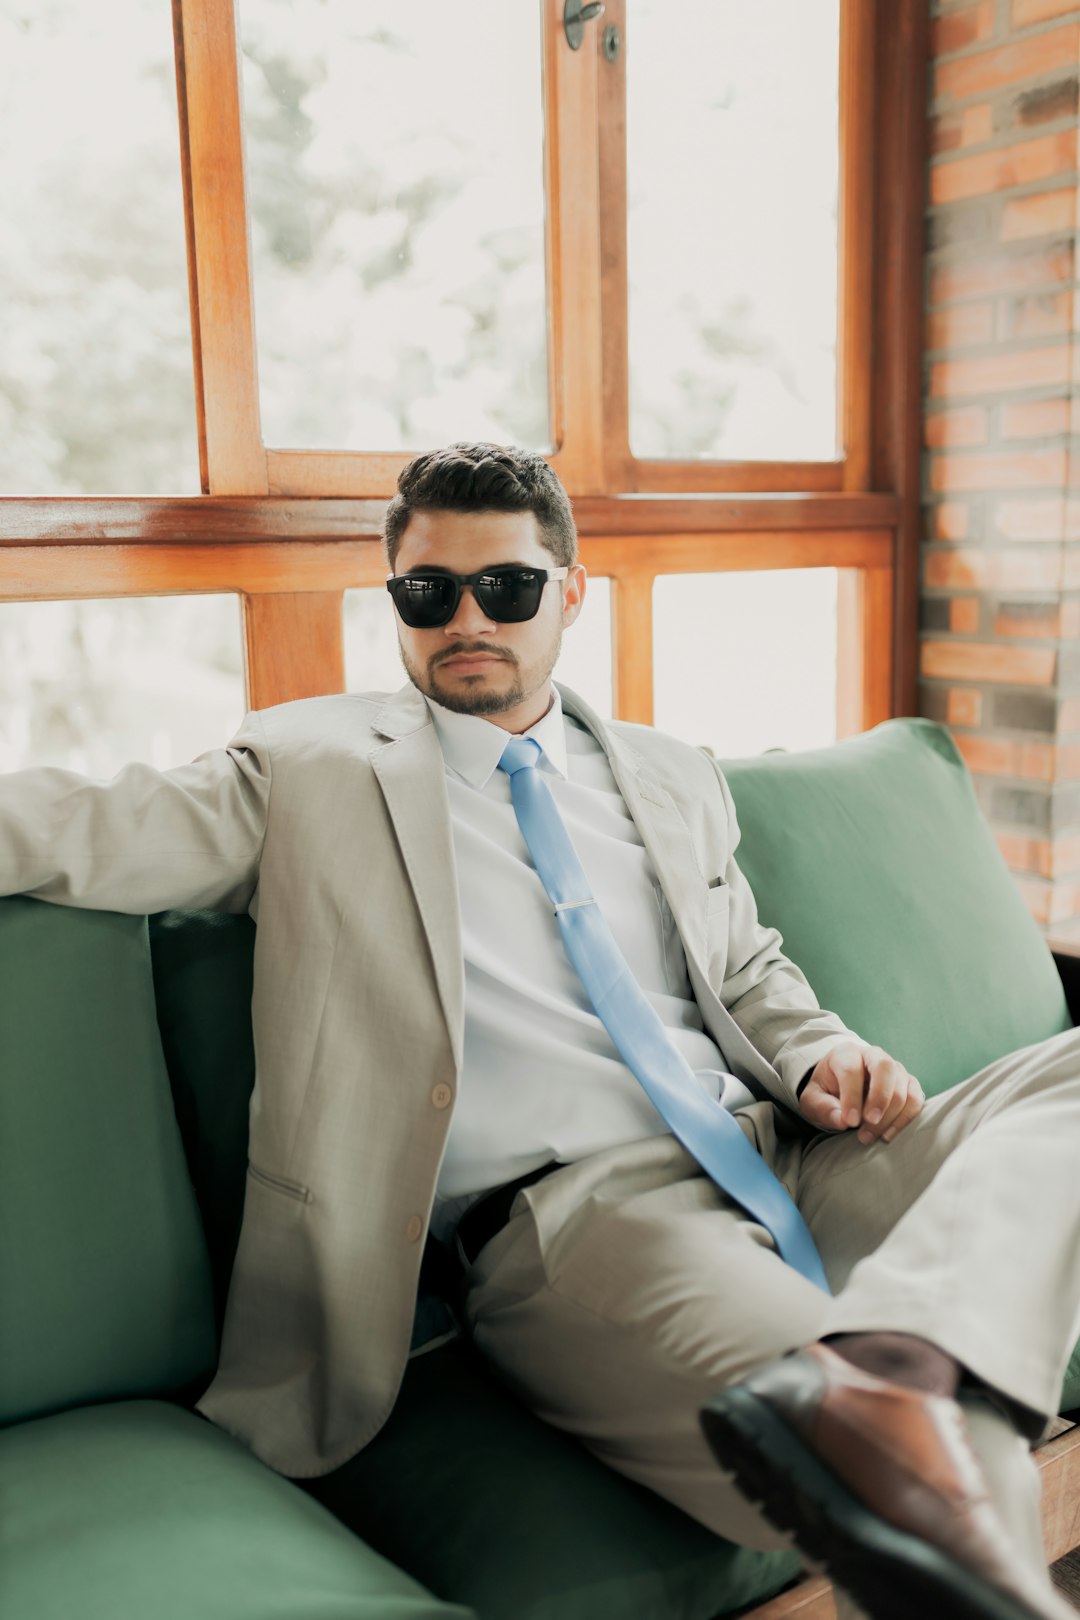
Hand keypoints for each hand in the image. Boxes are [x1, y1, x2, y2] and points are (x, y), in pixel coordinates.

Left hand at [798, 1042, 923, 1145]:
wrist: (841, 1086)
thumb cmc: (827, 1091)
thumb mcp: (813, 1099)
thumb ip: (823, 1108)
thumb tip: (842, 1121)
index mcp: (846, 1053)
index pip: (852, 1069)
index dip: (852, 1096)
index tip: (850, 1122)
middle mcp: (873, 1055)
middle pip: (885, 1068)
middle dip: (879, 1099)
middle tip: (868, 1124)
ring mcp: (895, 1068)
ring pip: (902, 1086)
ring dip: (890, 1115)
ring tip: (869, 1136)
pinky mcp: (908, 1084)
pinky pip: (915, 1099)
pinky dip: (905, 1119)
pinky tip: (887, 1135)